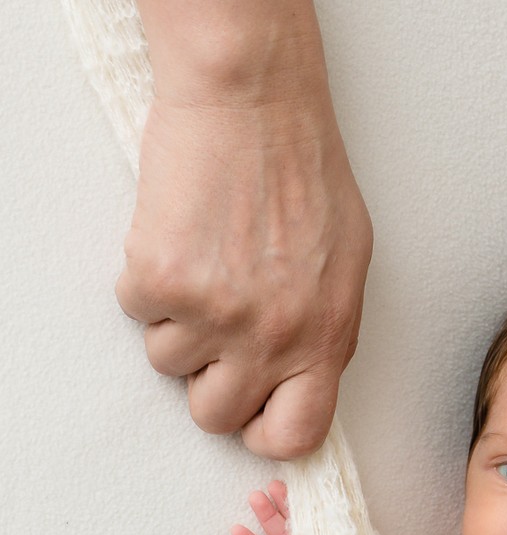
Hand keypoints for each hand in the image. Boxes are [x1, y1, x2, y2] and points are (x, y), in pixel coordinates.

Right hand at [118, 90, 372, 459]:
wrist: (252, 99)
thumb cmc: (301, 166)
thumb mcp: (344, 261)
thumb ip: (322, 328)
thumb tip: (298, 376)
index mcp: (326, 336)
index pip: (296, 434)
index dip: (264, 431)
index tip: (251, 411)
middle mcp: (274, 336)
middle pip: (215, 414)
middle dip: (206, 377)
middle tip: (214, 324)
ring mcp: (217, 312)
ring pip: (166, 360)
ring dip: (174, 317)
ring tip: (204, 255)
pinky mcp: (163, 279)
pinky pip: (134, 308)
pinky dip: (145, 274)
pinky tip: (179, 231)